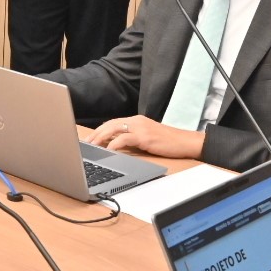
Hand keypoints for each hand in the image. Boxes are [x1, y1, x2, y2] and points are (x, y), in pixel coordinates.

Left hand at [85, 115, 203, 158]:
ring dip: (101, 138)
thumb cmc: (167, 142)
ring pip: (114, 129)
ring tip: (91, 146)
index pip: (112, 123)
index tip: (89, 138)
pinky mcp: (145, 137)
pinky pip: (125, 138)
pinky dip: (114, 143)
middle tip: (85, 143)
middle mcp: (136, 121)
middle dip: (96, 134)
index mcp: (136, 120)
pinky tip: (107, 149)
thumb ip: (132, 139)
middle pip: (110, 124)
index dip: (99, 130)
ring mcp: (140, 128)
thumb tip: (115, 146)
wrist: (185, 142)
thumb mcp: (146, 138)